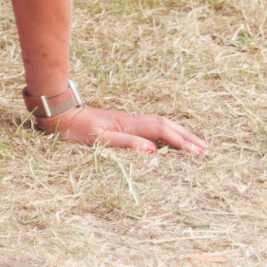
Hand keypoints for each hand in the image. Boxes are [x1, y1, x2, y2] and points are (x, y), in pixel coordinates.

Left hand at [39, 104, 208, 154]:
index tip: (198, 153)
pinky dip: (167, 132)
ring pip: (161, 125)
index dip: (181, 142)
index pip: (162, 132)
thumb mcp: (99, 138)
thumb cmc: (75, 128)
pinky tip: (171, 139)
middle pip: (166, 126)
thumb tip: (154, 150)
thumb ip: (126, 143)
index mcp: (129, 124)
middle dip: (187, 137)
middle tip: (206, 149)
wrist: (59, 114)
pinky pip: (153, 126)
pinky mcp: (124, 123)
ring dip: (180, 133)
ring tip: (197, 144)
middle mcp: (132, 120)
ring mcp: (129, 120)